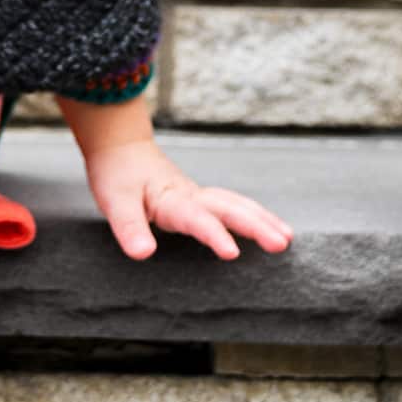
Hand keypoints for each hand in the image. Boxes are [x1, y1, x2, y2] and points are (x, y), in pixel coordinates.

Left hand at [84, 139, 293, 260]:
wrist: (119, 147)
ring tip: (286, 237)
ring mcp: (198, 195)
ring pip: (236, 204)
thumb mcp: (114, 201)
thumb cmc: (116, 174)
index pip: (197, 218)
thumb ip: (129, 228)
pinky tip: (268, 226)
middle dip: (256, 225)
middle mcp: (191, 195)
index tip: (233, 253)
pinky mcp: (199, 198)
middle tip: (281, 244)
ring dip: (262, 219)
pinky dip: (253, 214)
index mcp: (172, 198)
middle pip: (229, 208)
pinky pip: (231, 205)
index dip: (214, 235)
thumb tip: (143, 254)